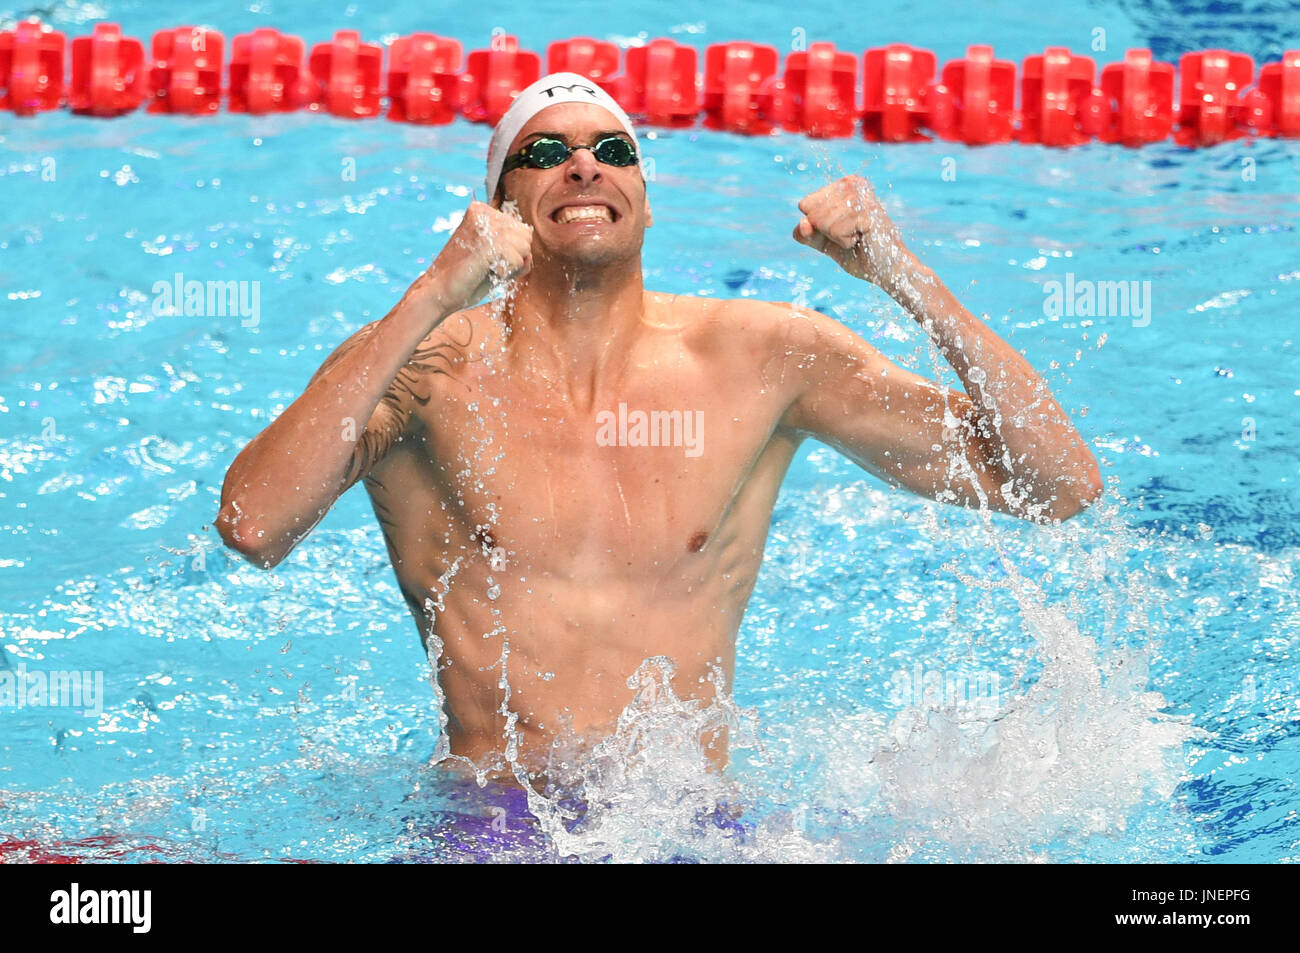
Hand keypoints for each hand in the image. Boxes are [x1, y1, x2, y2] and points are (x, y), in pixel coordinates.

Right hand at [427, 200, 533, 314]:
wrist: (438, 293)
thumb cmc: (467, 278)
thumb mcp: (493, 257)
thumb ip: (514, 248)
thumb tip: (529, 245)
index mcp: (480, 211)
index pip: (521, 229)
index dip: (513, 251)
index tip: (489, 259)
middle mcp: (481, 212)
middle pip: (525, 234)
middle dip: (515, 256)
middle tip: (489, 266)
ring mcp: (483, 226)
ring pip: (524, 245)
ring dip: (511, 265)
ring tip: (488, 269)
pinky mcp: (485, 243)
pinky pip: (519, 259)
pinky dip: (509, 273)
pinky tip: (489, 273)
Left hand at [792, 175, 909, 288]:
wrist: (885, 270)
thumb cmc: (858, 254)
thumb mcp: (824, 243)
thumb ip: (807, 234)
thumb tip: (803, 223)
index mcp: (842, 185)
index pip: (805, 205)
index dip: (817, 226)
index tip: (841, 230)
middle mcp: (851, 184)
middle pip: (812, 213)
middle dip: (827, 233)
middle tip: (851, 235)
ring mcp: (859, 195)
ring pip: (822, 222)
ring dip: (837, 238)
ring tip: (858, 237)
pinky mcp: (865, 210)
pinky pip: (835, 231)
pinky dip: (845, 242)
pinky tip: (863, 239)